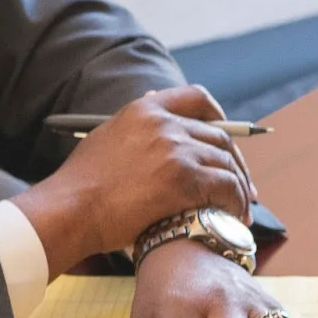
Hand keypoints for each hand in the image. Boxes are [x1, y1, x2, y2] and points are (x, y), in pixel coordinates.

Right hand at [14, 86, 255, 276]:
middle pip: (221, 137)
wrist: (72, 208)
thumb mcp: (108, 141)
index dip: (221, 117)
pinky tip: (233, 218)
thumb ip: (137, 133)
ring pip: (228, 164)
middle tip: (244, 190)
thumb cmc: (85, 186)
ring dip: (240, 191)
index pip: (197, 98)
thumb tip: (156, 132)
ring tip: (240, 213)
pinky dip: (236, 203)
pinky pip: (227, 187)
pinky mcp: (184, 178)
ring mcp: (175, 149)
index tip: (231, 140)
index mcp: (145, 110)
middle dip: (238, 165)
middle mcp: (163, 124)